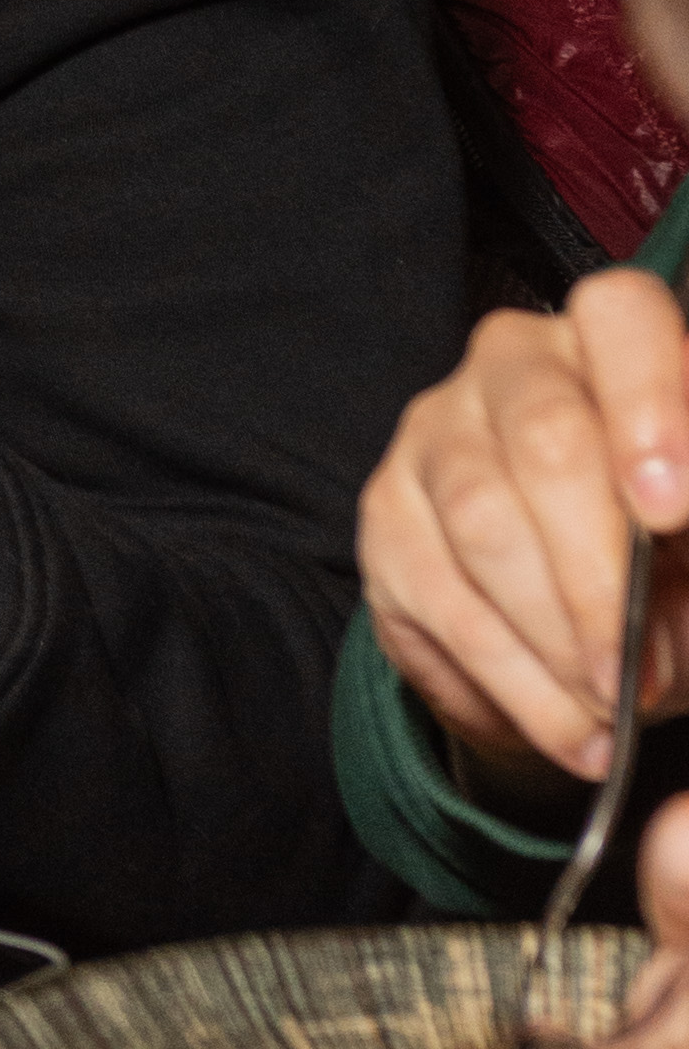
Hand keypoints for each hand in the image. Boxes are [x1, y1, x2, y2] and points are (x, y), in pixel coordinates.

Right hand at [358, 272, 688, 780]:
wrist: (580, 620)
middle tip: (639, 673)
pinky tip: (572, 730)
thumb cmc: (668, 562)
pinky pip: (439, 598)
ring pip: (483, 522)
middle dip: (600, 575)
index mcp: (613, 345)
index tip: (673, 508)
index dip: (651, 400)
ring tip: (613, 714)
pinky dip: (516, 683)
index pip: (621, 317)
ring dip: (557, 640)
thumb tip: (669, 618)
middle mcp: (515, 364)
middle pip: (546, 438)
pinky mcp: (387, 512)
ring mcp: (436, 431)